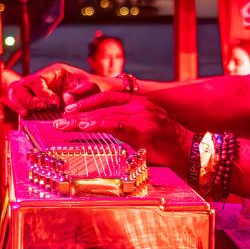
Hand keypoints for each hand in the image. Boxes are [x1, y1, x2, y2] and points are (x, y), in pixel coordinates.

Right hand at [5, 62, 103, 112]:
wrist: (100, 94)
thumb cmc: (96, 88)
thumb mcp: (92, 88)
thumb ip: (81, 93)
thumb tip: (66, 100)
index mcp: (54, 72)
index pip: (36, 80)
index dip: (40, 94)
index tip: (53, 104)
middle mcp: (43, 80)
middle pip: (20, 86)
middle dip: (26, 100)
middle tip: (40, 109)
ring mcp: (38, 91)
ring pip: (16, 94)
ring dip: (20, 106)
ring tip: (32, 115)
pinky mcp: (37, 102)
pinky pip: (20, 105)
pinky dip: (22, 111)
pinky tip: (32, 118)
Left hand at [54, 91, 192, 169]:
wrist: (189, 152)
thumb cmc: (166, 144)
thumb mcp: (144, 129)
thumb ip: (124, 125)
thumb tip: (103, 127)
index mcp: (139, 102)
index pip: (108, 97)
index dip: (88, 101)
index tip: (70, 107)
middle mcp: (139, 104)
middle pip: (103, 102)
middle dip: (79, 108)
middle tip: (60, 116)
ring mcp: (141, 115)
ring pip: (105, 112)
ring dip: (80, 118)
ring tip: (63, 124)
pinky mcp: (142, 129)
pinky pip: (114, 124)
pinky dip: (96, 124)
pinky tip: (82, 126)